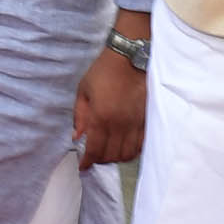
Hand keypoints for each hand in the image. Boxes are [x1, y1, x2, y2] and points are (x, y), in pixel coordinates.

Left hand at [73, 39, 145, 168]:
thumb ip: (80, 116)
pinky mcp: (146, 121)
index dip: (87, 162)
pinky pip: (140, 146)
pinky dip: (131, 152)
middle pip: (111, 156)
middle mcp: (119, 124)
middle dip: (100, 160)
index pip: (94, 150)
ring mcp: (135, 124)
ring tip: (109, 153)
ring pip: (127, 154)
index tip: (82, 166)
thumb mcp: (83, 91)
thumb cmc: (103, 72)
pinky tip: (124, 147)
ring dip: (116, 158)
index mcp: (101, 117)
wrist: (130, 58)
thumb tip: (77, 138)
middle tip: (94, 156)